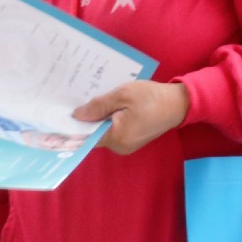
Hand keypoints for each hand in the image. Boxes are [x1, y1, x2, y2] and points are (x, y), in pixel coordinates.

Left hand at [74, 79, 190, 155]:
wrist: (179, 104)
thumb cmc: (151, 98)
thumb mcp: (122, 95)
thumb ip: (98, 106)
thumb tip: (77, 115)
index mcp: (116, 137)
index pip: (86, 136)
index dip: (74, 126)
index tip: (62, 114)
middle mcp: (120, 146)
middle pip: (94, 135)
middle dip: (87, 119)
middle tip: (78, 101)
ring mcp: (127, 145)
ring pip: (104, 132)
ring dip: (99, 118)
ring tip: (95, 100)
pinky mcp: (133, 140)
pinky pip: (114, 131)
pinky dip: (110, 120)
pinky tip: (110, 106)